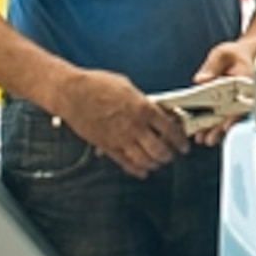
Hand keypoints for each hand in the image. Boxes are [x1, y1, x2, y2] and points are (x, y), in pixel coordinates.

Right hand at [57, 65, 186, 175]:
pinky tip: (143, 170)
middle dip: (169, 154)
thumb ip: (143, 102)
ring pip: (145, 160)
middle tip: (172, 154)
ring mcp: (121, 139)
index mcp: (143, 109)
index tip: (183, 144)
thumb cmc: (97, 85)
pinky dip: (138, 170)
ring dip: (155, 163)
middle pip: (160, 150)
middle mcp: (134, 127)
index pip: (170, 129)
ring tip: (158, 161)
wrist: (72, 93)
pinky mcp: (107, 147)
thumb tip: (154, 111)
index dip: (180, 140)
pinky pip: (126, 164)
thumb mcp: (128, 87)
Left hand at [187, 37, 255, 147]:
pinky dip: (211, 124)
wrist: (244, 57)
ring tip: (202, 139)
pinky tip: (201, 132)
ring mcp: (237, 102)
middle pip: (233, 116)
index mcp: (248, 83)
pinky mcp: (228, 105)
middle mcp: (245, 96)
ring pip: (226, 119)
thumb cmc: (235, 55)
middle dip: (219, 128)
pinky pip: (221, 116)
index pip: (243, 102)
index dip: (234, 116)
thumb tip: (201, 80)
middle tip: (208, 138)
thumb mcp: (223, 53)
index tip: (225, 126)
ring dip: (214, 130)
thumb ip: (212, 65)